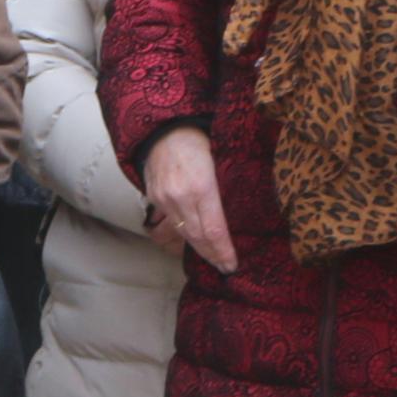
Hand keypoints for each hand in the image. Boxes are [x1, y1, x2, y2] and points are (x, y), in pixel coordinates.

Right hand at [143, 126, 234, 274]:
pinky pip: (172, 223)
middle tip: (226, 268)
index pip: (214, 229)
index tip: (233, 265)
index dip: (224, 251)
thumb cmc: (198, 138)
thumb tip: (241, 214)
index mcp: (201, 186)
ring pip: (184, 233)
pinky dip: (185, 235)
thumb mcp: (220, 159)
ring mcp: (164, 199)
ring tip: (213, 260)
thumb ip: (225, 187)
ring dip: (200, 249)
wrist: (162, 127)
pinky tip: (196, 242)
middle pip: (198, 237)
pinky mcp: (154, 198)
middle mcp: (180, 196)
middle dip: (213, 255)